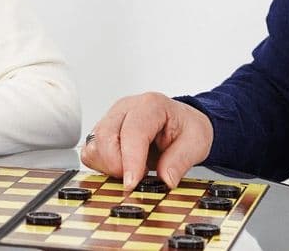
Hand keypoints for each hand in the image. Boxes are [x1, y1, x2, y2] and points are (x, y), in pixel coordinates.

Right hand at [80, 92, 212, 190]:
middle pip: (105, 136)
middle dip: (117, 165)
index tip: (132, 183)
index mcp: (151, 105)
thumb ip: (181, 161)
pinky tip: (121, 168)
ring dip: (108, 166)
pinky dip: (102, 166)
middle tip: (136, 179)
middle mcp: (126, 108)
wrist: (181, 123)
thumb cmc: (186, 128)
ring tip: (132, 170)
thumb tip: (166, 179)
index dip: (130, 161)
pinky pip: (90, 152)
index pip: (132, 132)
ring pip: (94, 145)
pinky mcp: (102, 132)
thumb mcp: (197, 143)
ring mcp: (111, 119)